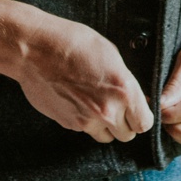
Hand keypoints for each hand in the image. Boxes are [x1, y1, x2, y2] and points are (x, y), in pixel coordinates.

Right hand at [13, 18, 154, 143]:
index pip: (144, 124)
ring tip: (97, 106)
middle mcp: (107, 110)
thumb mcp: (112, 55)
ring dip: (105, 127)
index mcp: (124, 91)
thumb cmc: (75, 44)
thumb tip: (133, 99)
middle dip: (125, 124)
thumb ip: (125, 82)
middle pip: (126, 135)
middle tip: (118, 109)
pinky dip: (85, 122)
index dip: (141, 118)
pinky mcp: (67, 123)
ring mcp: (85, 120)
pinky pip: (84, 131)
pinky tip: (78, 102)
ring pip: (105, 137)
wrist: (36, 51)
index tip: (138, 111)